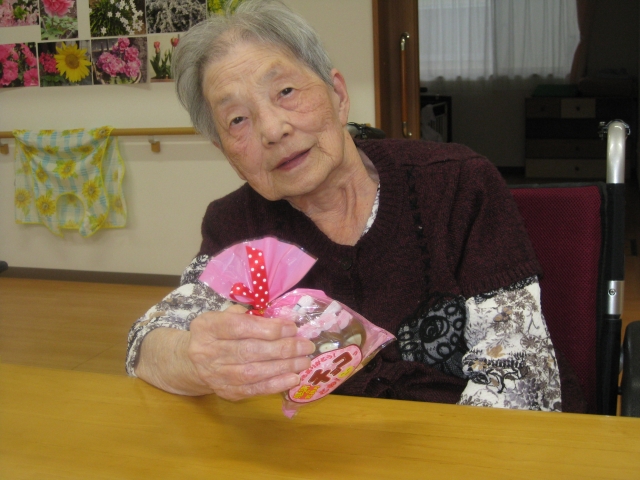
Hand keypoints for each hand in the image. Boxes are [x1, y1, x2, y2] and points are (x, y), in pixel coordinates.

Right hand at [187, 304, 315, 400]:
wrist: (190, 362)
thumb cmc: (215, 333)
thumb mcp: (223, 316)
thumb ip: (249, 315)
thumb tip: (285, 318)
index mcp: (207, 327)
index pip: (239, 328)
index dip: (268, 328)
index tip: (292, 327)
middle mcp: (208, 352)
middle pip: (249, 351)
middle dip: (282, 348)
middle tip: (306, 345)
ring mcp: (215, 375)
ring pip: (253, 372)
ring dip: (283, 367)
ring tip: (304, 361)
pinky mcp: (225, 392)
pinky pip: (253, 390)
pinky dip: (275, 385)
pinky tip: (293, 378)